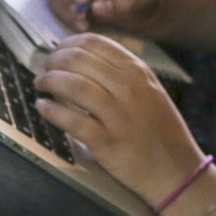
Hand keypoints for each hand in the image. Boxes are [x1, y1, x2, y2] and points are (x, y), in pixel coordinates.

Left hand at [33, 34, 205, 202]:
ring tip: (40, 84)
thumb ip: (121, 74)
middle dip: (54, 61)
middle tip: (44, 69)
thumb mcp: (149, 91)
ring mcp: (118, 116)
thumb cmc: (159, 131)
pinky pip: (72, 120)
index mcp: (138, 72)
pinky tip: (42, 107)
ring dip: (49, 81)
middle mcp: (129, 88)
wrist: (176, 171)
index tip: (56, 52)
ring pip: (74, 86)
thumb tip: (80, 59)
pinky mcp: (107, 143)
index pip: (95, 43)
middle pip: (80, 60)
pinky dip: (51, 111)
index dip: (68, 44)